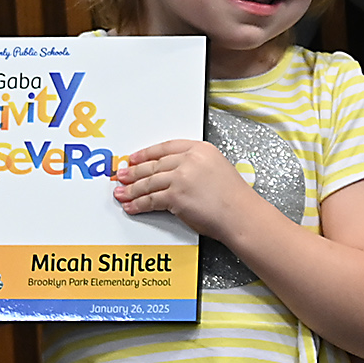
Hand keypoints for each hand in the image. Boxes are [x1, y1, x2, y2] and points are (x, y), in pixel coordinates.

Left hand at [112, 138, 262, 237]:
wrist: (241, 215)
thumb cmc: (234, 198)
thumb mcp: (217, 168)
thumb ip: (196, 165)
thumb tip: (172, 172)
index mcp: (200, 149)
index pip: (165, 147)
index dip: (146, 153)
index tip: (134, 158)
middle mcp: (190, 160)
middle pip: (153, 164)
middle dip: (134, 171)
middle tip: (121, 175)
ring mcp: (181, 177)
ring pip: (149, 182)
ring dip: (131, 189)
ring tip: (121, 192)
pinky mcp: (176, 196)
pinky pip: (151, 200)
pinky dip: (138, 204)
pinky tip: (132, 206)